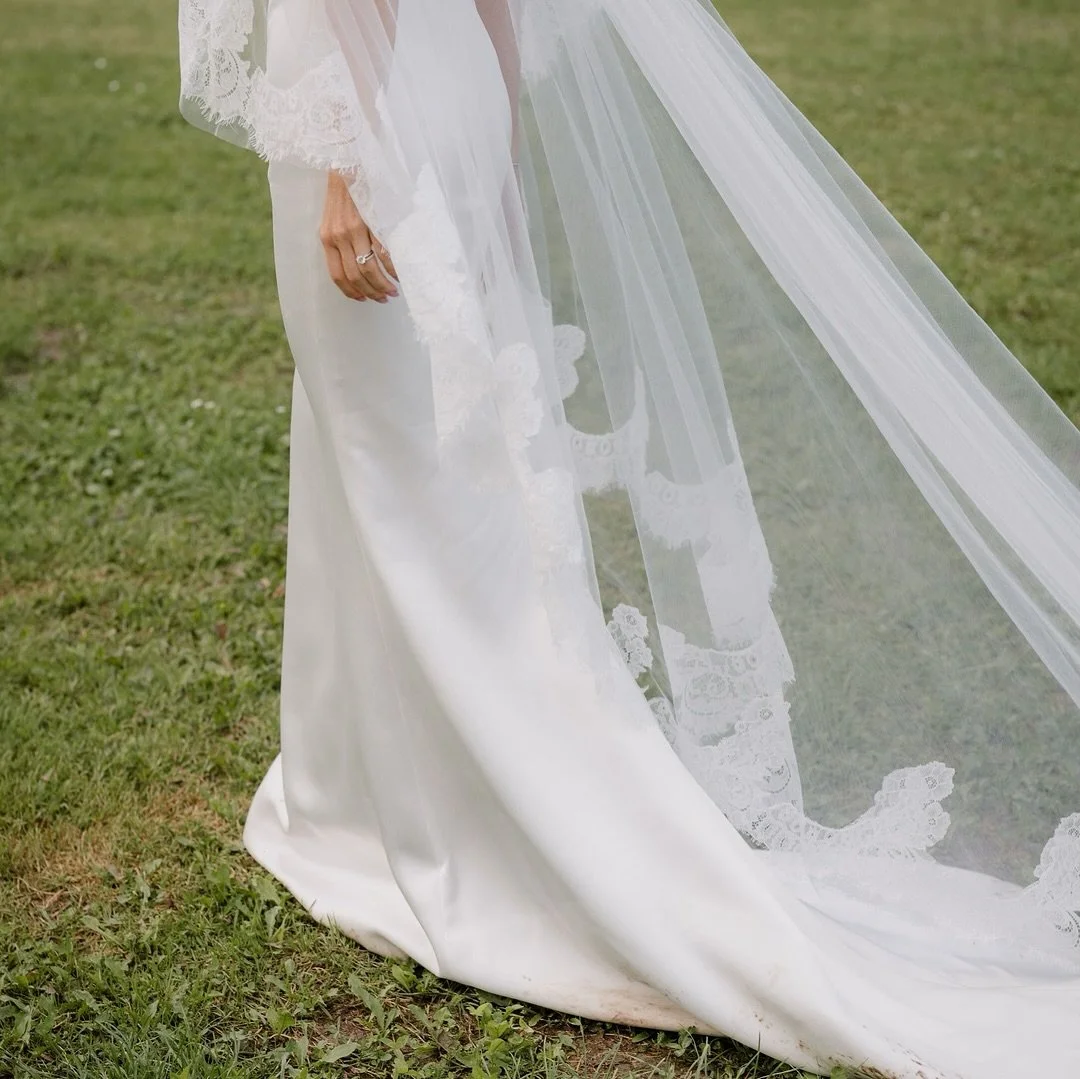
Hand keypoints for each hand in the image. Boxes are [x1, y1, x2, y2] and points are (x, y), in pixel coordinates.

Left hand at [319, 172, 398, 302]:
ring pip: (369, 269)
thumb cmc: (344, 187)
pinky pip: (383, 253)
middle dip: (371, 292)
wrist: (349, 156)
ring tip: (392, 291)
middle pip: (355, 276)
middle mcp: (339, 236)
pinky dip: (393, 269)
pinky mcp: (372, 221)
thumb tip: (354, 263)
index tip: (362, 299)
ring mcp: (356, 229)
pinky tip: (399, 275)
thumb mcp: (333, 216)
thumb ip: (340, 239)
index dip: (351, 292)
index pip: (337, 274)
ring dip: (382, 284)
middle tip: (383, 298)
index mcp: (327, 237)